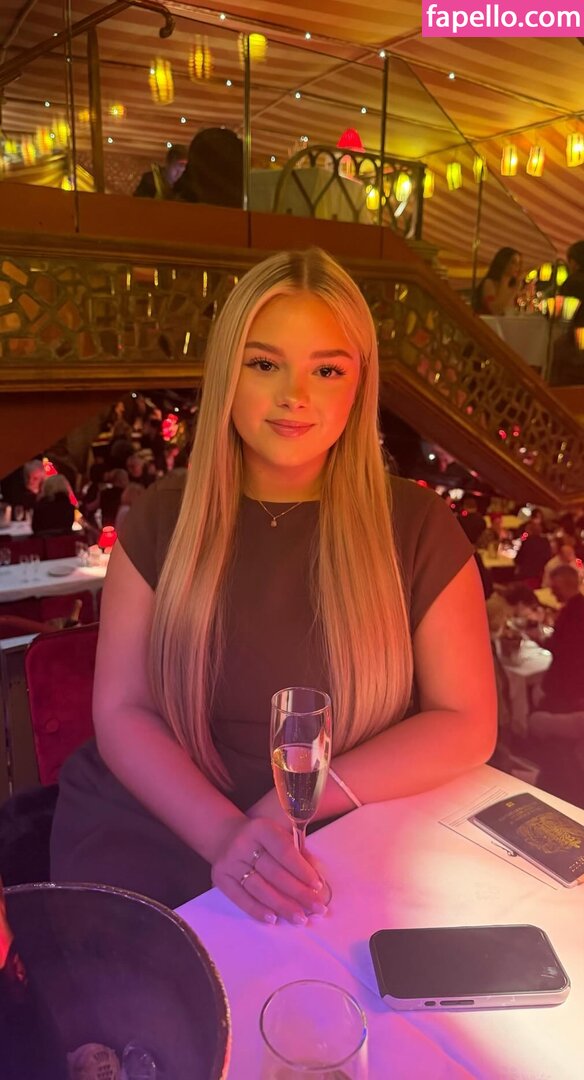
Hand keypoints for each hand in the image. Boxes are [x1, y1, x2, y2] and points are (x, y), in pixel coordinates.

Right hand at [211, 817, 326, 924]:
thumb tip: (317, 880)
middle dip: (298, 893)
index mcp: (261, 828)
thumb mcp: (280, 836)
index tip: (318, 887)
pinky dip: (257, 910)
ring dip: (282, 906)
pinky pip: (240, 898)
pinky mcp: (221, 878)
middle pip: (274, 873)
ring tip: (300, 919)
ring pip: (259, 888)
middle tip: (316, 908)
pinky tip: (273, 919)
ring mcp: (230, 862)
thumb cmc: (262, 839)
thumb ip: (299, 854)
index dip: (302, 870)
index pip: (284, 851)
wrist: (226, 836)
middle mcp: (243, 844)